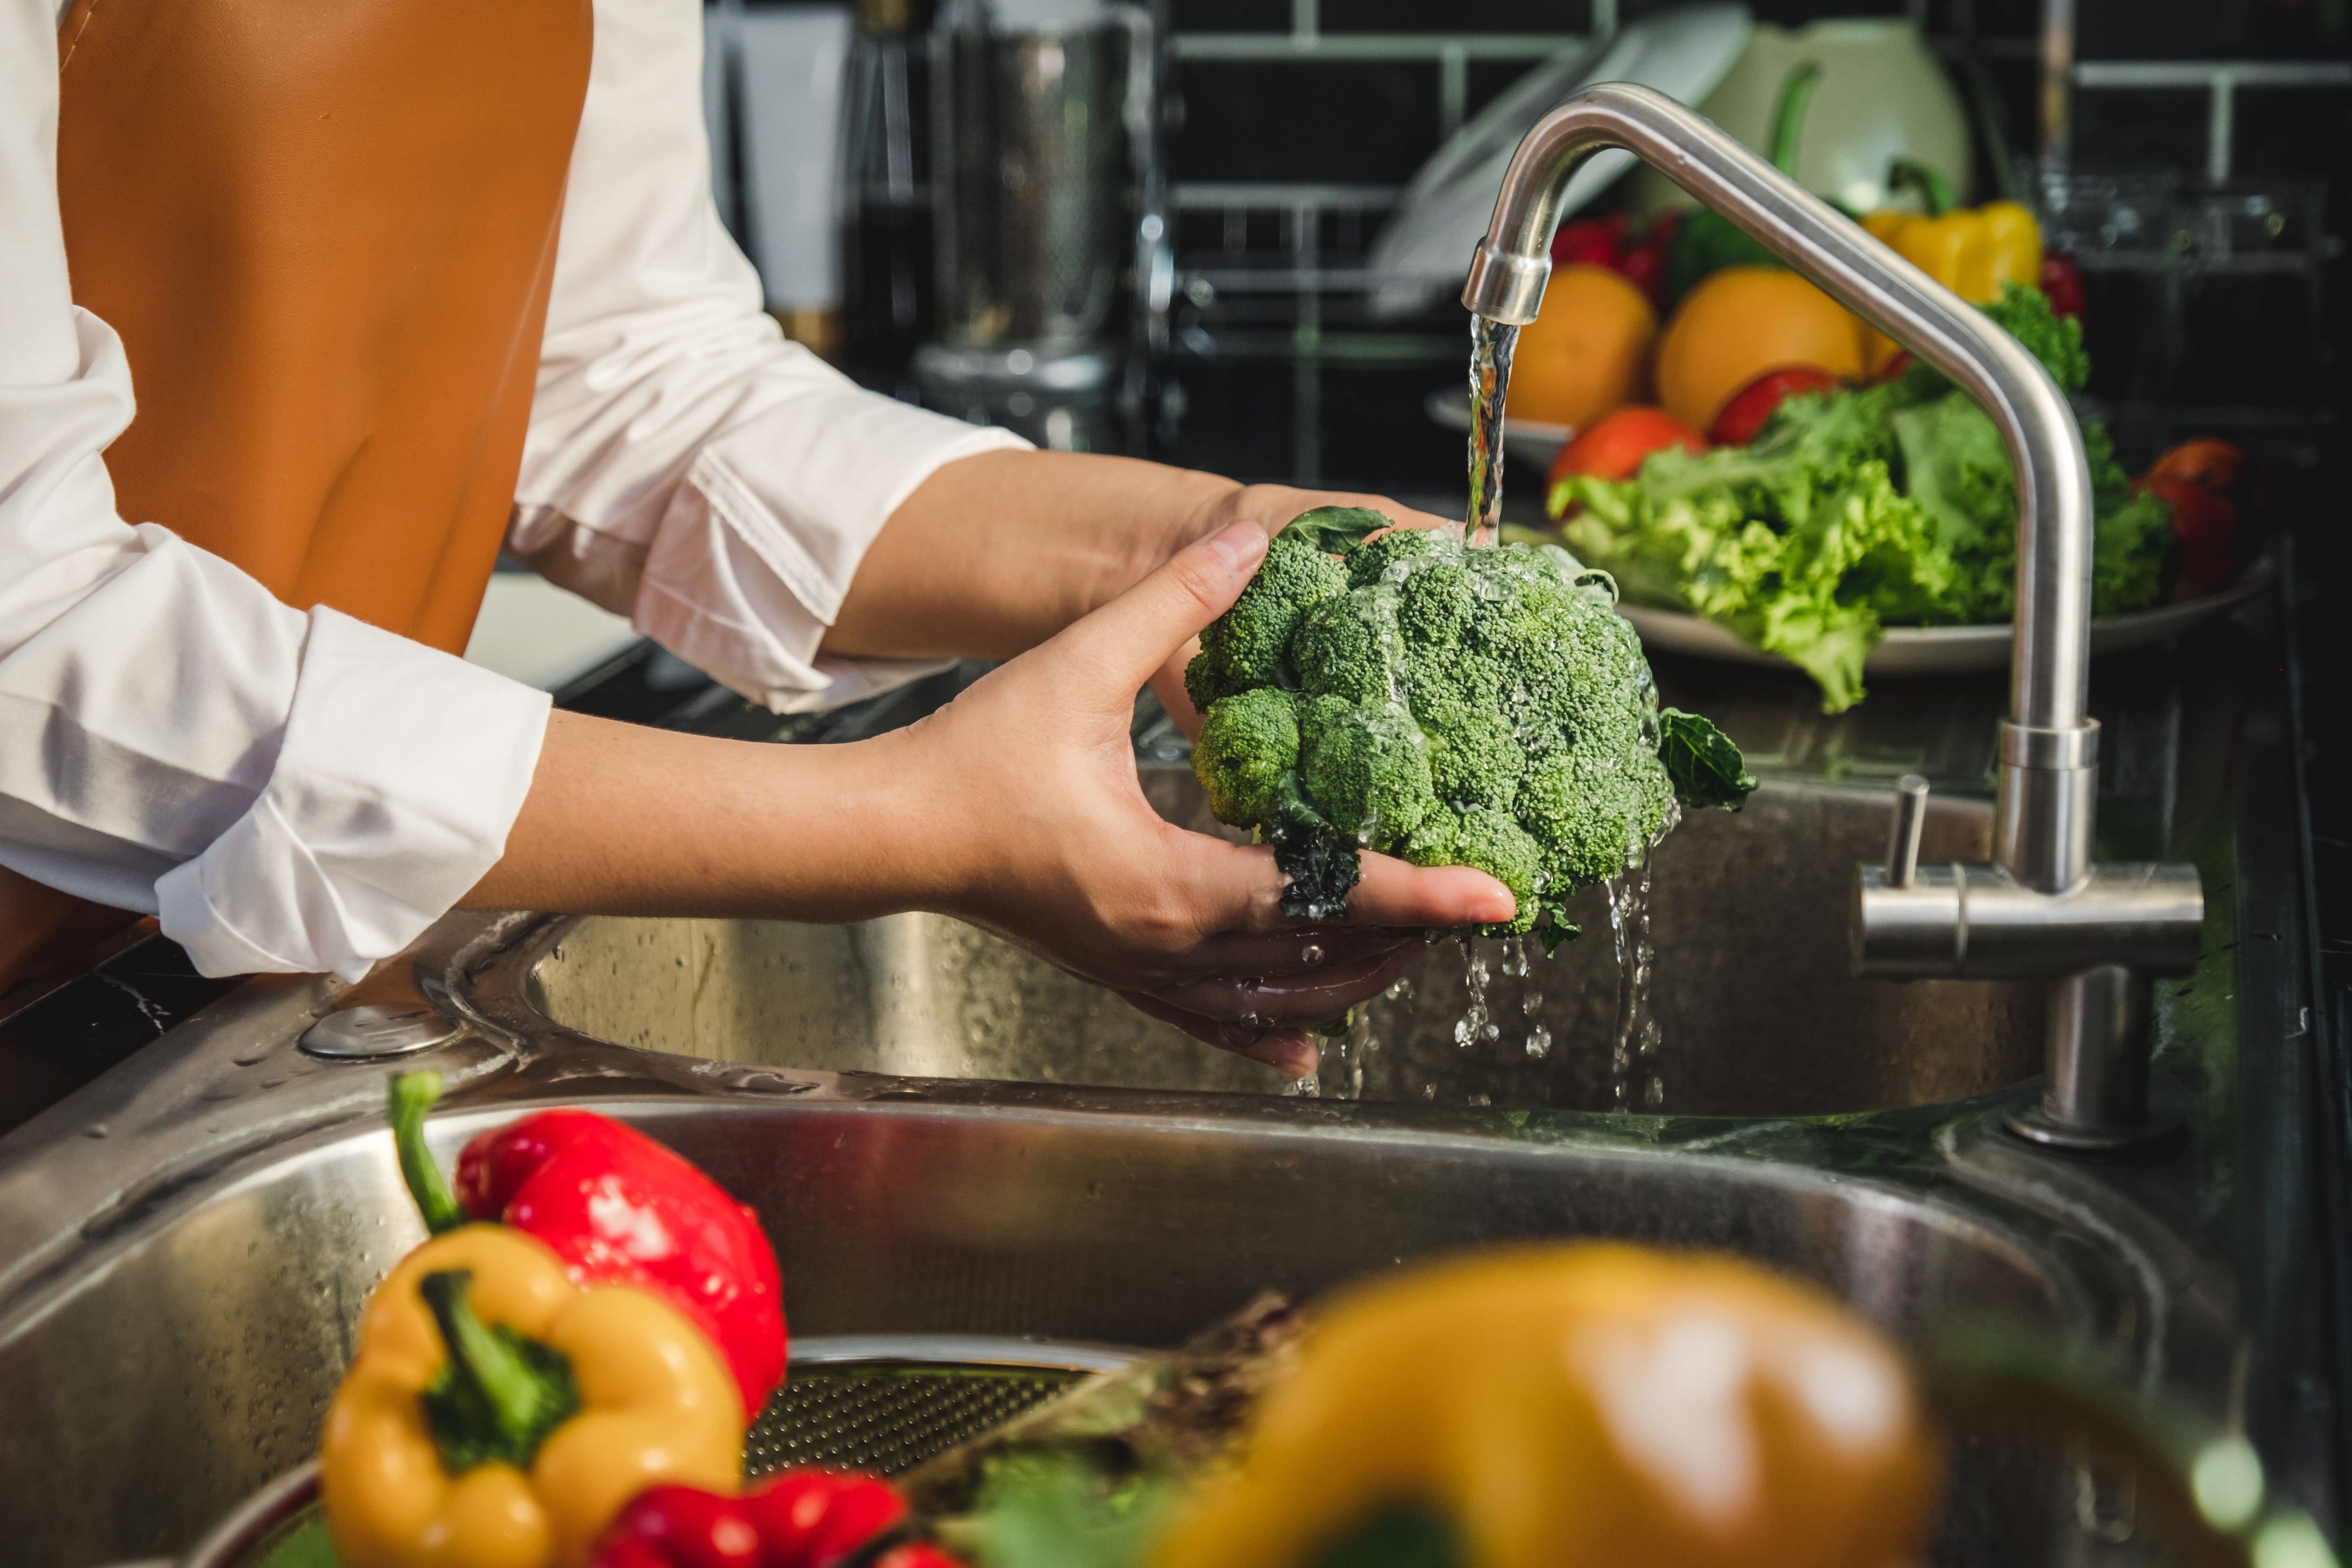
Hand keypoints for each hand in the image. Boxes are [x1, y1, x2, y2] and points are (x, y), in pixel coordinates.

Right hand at [889, 521, 1511, 1076]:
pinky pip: (1211, 1020)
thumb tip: (1248, 542)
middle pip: (1321, 958)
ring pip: (1277, 1000)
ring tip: (1414, 955)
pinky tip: (1306, 1047)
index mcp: (1172, 883)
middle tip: (1474, 909)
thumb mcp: (1078, 666)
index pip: (1330, 895)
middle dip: (1408, 938)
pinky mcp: (1119, 972)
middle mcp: (1168, 945)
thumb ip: (1171, 603)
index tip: (1496, 898)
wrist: (889, 833)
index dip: (1424, 895)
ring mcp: (1143, 969)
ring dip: (1351, 980)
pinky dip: (1269, 1031)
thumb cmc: (973, 758)